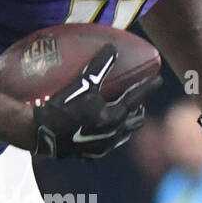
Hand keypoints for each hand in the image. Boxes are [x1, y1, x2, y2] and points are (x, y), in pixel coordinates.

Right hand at [33, 46, 155, 159]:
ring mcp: (104, 147)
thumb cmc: (63, 106)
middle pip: (136, 120)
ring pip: (125, 134)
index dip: (148, 87)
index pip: (137, 98)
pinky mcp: (93, 155)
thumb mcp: (83, 84)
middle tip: (138, 98)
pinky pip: (111, 144)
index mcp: (114, 116)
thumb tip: (112, 47)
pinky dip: (114, 134)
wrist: (43, 134)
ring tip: (124, 113)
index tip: (158, 79)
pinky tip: (106, 129)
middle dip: (140, 108)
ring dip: (128, 122)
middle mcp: (114, 133)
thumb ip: (99, 66)